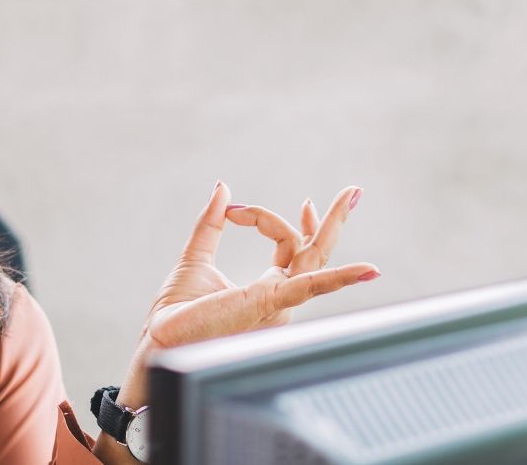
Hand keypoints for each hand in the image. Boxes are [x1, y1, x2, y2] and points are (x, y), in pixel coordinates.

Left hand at [141, 181, 378, 348]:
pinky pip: (308, 287)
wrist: (160, 340)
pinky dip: (339, 278)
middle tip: (351, 192)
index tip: (236, 209)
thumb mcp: (196, 255)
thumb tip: (223, 188)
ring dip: (333, 227)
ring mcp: (276, 303)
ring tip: (351, 196)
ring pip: (313, 260)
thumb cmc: (178, 312)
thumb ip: (212, 222)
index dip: (267, 219)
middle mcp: (278, 298)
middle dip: (331, 221)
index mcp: (265, 289)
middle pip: (312, 253)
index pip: (286, 245)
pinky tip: (366, 271)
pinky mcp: (267, 305)